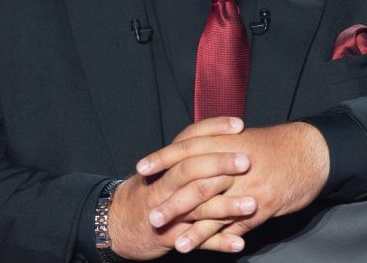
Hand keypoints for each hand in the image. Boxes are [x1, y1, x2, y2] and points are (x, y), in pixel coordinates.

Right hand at [107, 117, 257, 259]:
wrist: (115, 224)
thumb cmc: (146, 191)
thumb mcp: (161, 168)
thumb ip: (187, 155)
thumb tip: (220, 136)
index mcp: (165, 165)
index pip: (189, 139)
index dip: (213, 130)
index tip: (238, 125)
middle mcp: (163, 185)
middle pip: (191, 170)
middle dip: (219, 165)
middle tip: (246, 162)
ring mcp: (166, 212)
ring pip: (197, 208)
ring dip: (226, 207)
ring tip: (252, 205)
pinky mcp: (169, 237)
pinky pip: (196, 241)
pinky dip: (218, 242)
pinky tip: (239, 242)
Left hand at [136, 121, 329, 251]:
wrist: (310, 152)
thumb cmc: (274, 146)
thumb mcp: (242, 137)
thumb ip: (216, 142)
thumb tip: (187, 151)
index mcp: (227, 141)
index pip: (188, 147)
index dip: (164, 158)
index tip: (142, 168)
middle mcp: (235, 164)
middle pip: (198, 184)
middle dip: (174, 203)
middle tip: (152, 217)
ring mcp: (249, 186)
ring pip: (217, 211)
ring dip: (195, 230)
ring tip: (177, 244)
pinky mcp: (264, 205)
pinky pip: (239, 225)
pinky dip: (223, 239)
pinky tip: (209, 250)